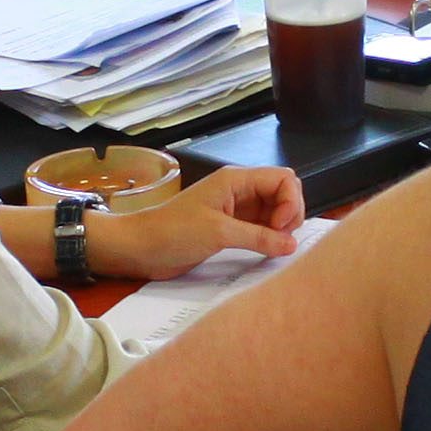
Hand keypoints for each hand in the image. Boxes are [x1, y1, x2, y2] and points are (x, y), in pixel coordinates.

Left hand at [110, 165, 306, 278]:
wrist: (139, 247)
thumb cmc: (171, 231)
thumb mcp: (218, 233)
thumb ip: (258, 237)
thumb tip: (291, 244)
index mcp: (236, 180)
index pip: (283, 178)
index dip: (290, 202)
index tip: (281, 227)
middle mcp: (239, 191)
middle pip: (283, 193)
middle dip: (289, 214)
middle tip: (278, 239)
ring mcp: (236, 210)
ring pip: (274, 212)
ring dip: (280, 229)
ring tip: (271, 247)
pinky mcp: (231, 228)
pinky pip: (261, 228)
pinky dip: (268, 238)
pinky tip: (265, 251)